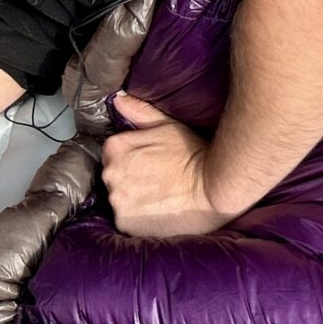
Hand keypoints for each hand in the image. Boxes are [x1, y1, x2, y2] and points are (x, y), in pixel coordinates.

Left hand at [101, 93, 230, 239]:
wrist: (213, 189)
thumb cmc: (192, 153)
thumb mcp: (167, 126)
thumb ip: (139, 112)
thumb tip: (117, 99)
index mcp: (115, 148)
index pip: (112, 154)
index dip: (132, 159)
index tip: (150, 164)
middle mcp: (109, 175)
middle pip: (113, 178)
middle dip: (130, 180)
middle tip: (157, 181)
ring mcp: (116, 201)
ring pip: (119, 201)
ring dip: (134, 200)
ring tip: (159, 198)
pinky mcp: (126, 224)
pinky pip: (127, 221)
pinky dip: (139, 219)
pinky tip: (158, 212)